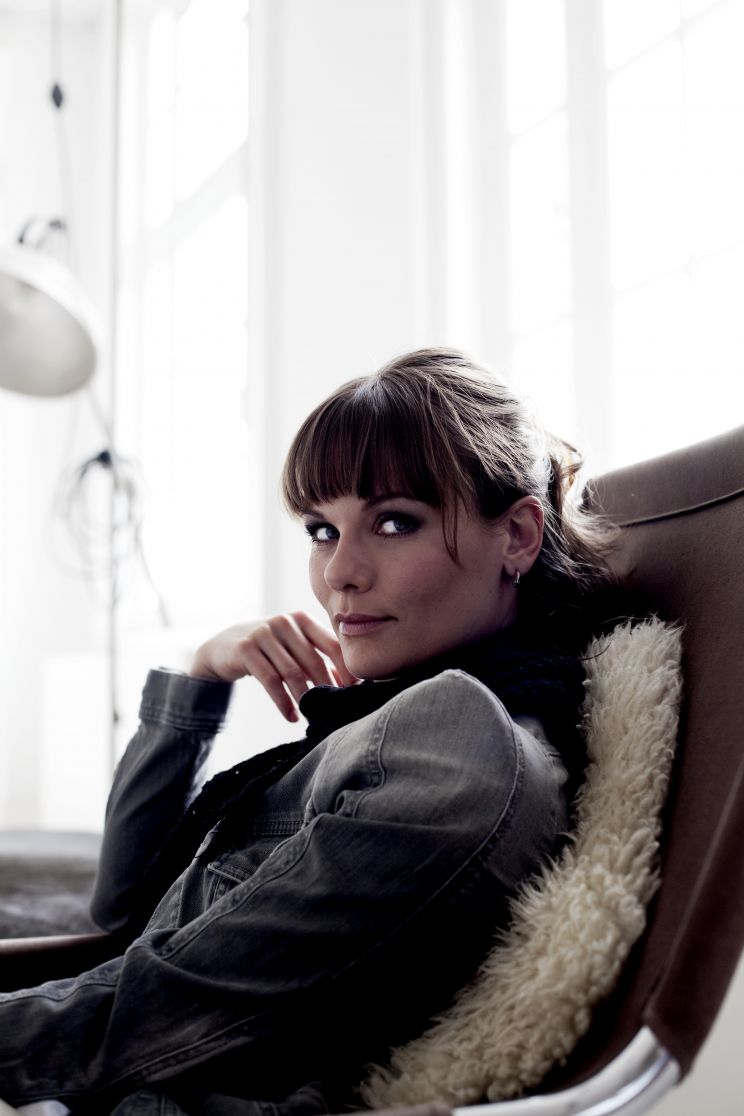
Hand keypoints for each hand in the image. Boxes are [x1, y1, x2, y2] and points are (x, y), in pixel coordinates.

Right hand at [189, 612, 357, 721]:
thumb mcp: (294, 650)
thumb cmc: (268, 651)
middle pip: (313, 661)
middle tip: (333, 711)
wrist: (223, 647)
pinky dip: (283, 702)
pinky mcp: (245, 649)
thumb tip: (349, 684)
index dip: (345, 669)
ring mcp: (263, 633)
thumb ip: (319, 661)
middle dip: (326, 689)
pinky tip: (292, 717)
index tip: (354, 692)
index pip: (332, 644)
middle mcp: (284, 622)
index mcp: (302, 619)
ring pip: (292, 672)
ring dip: (305, 699)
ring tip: (312, 716)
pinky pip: (270, 680)